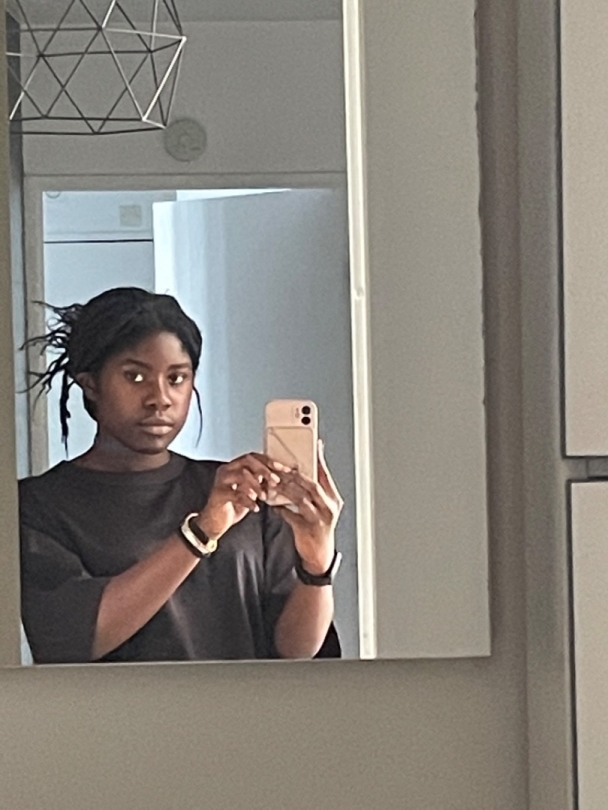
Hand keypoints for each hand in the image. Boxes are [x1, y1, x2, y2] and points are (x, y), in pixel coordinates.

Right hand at [195, 453, 285, 540]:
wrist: (214, 523)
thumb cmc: (233, 506)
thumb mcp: (250, 492)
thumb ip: (260, 481)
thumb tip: (278, 475)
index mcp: (234, 467)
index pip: (253, 456)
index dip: (269, 461)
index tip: (283, 469)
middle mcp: (226, 470)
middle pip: (247, 460)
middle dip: (264, 469)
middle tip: (275, 481)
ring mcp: (221, 481)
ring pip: (241, 474)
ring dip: (256, 485)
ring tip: (264, 497)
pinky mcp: (218, 495)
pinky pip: (236, 494)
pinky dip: (248, 501)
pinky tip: (256, 508)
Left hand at [273, 441, 343, 574]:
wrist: (319, 555)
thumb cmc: (317, 528)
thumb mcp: (320, 507)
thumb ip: (312, 491)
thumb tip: (299, 471)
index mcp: (333, 499)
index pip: (325, 475)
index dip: (318, 459)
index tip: (312, 445)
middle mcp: (329, 508)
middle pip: (312, 485)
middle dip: (294, 474)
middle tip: (279, 465)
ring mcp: (320, 519)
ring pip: (301, 498)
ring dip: (285, 489)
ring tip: (272, 482)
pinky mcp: (308, 529)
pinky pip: (291, 515)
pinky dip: (281, 509)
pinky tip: (272, 505)